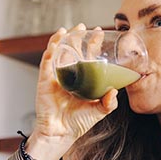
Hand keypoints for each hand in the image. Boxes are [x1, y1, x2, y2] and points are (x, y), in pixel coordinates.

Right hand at [34, 24, 118, 145]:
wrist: (61, 133)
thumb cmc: (79, 122)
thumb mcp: (99, 111)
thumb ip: (109, 103)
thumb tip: (116, 91)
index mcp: (83, 80)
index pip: (88, 57)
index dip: (93, 45)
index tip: (99, 33)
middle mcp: (69, 75)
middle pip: (73, 51)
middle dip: (78, 37)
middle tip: (84, 26)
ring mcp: (56, 76)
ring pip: (58, 52)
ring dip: (62, 39)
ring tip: (68, 29)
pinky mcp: (45, 80)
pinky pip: (47, 62)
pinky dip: (51, 51)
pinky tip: (56, 42)